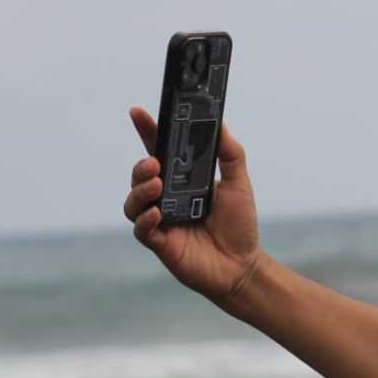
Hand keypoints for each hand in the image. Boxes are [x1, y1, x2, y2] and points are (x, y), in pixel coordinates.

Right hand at [122, 107, 265, 304]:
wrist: (244, 266)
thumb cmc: (239, 226)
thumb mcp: (238, 185)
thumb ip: (230, 155)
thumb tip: (220, 123)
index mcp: (182, 181)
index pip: (159, 151)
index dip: (146, 131)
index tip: (138, 111)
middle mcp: (167, 198)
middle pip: (141, 175)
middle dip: (142, 165)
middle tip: (154, 163)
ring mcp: (161, 221)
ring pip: (133, 201)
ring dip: (140, 189)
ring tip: (157, 183)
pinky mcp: (161, 243)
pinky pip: (142, 229)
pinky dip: (145, 219)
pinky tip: (157, 213)